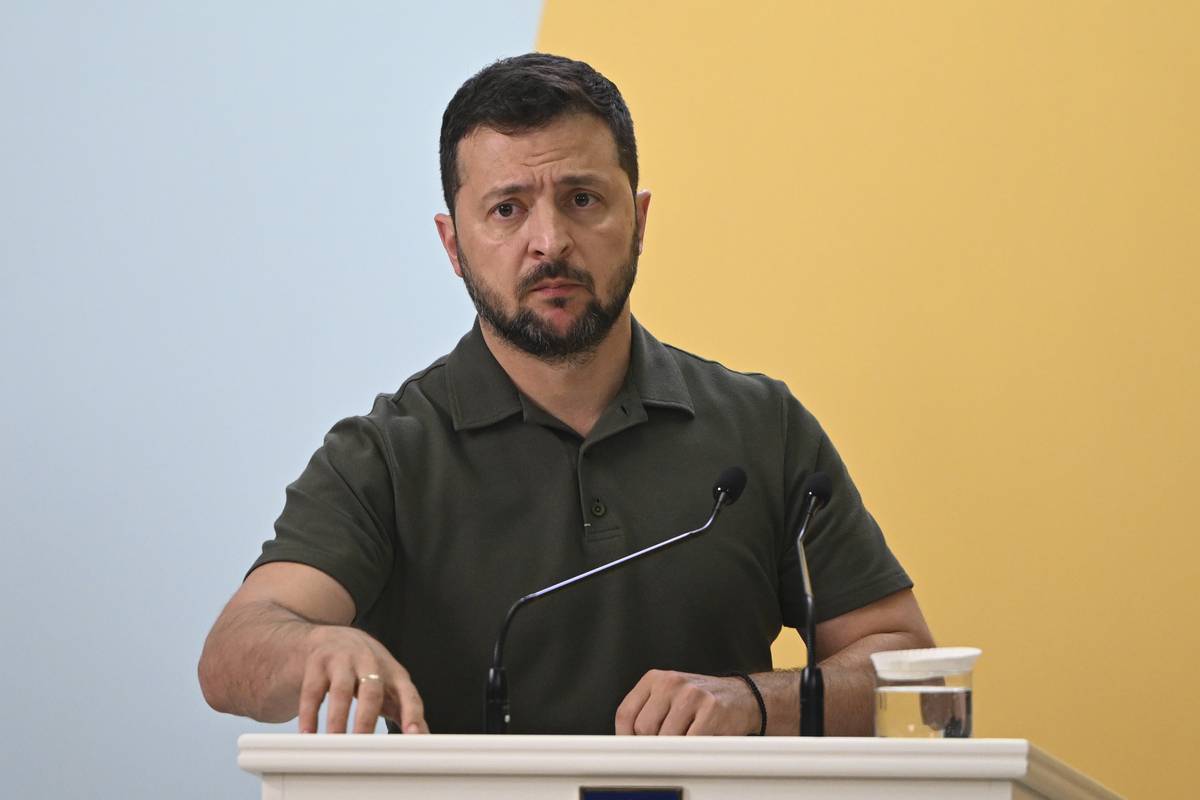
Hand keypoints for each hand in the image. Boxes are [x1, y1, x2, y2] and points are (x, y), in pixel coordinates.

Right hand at [297, 626, 427, 733]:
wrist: (333, 637)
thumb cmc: (368, 668)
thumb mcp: (390, 684)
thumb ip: (405, 710)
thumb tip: (422, 738)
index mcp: (393, 672)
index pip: (408, 693)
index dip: (412, 713)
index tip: (413, 734)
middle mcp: (370, 662)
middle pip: (372, 691)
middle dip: (367, 719)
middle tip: (363, 744)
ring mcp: (343, 660)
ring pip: (341, 691)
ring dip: (337, 719)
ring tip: (334, 742)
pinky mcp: (318, 663)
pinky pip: (312, 691)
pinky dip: (309, 714)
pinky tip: (308, 733)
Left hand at [615, 669, 758, 735]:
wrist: (741, 696)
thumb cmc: (700, 702)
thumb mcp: (668, 698)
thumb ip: (647, 713)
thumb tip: (627, 743)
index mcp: (655, 679)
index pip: (626, 713)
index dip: (625, 737)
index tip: (633, 749)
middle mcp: (671, 682)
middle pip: (643, 727)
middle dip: (652, 744)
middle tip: (665, 746)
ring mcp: (692, 694)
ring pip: (666, 738)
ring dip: (674, 748)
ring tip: (686, 740)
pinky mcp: (711, 709)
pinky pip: (690, 742)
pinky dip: (692, 749)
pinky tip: (698, 741)